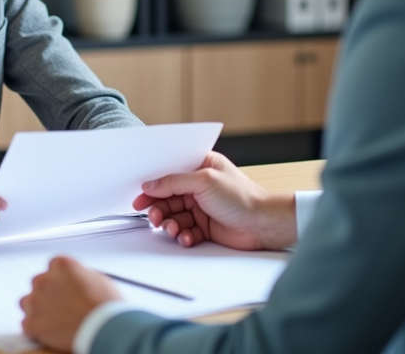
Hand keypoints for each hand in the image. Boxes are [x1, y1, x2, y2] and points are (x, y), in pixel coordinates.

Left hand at [20, 256, 121, 352]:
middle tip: (61, 306)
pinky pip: (27, 323)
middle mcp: (44, 279)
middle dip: (47, 293)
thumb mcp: (97, 278)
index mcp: (61, 265)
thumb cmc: (105, 306)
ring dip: (37, 308)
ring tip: (54, 320)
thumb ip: (79, 275)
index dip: (60, 279)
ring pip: (27, 302)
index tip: (65, 288)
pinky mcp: (32, 323)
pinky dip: (36, 328)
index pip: (53, 267)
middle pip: (39, 283)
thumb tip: (74, 280)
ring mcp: (35, 301)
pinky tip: (50, 332)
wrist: (103, 329)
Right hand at [132, 152, 296, 250]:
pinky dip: (183, 235)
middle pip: (168, 197)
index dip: (153, 184)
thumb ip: (173, 182)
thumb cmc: (242, 197)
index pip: (169, 173)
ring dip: (170, 224)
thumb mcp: (204, 181)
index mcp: (200, 166)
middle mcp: (199, 186)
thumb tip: (150, 185)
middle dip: (159, 208)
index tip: (140, 195)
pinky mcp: (205, 226)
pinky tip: (187, 237)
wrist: (263, 225)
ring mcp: (201, 206)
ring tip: (173, 229)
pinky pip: (185, 230)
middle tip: (153, 217)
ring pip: (174, 215)